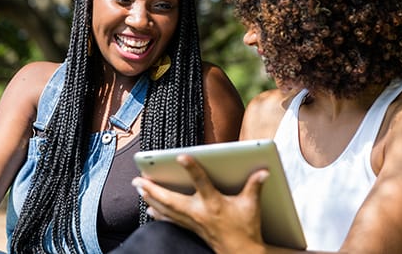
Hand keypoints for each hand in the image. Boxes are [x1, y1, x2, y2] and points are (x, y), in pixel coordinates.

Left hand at [134, 154, 269, 253]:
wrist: (241, 252)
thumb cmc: (246, 228)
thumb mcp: (251, 205)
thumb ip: (255, 186)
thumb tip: (263, 171)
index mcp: (214, 203)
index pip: (201, 182)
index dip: (192, 169)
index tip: (181, 156)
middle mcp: (199, 212)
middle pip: (172, 200)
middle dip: (153, 190)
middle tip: (138, 180)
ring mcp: (193, 221)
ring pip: (167, 209)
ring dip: (151, 199)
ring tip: (139, 188)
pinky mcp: (191, 228)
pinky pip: (171, 220)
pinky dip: (159, 213)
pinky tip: (149, 208)